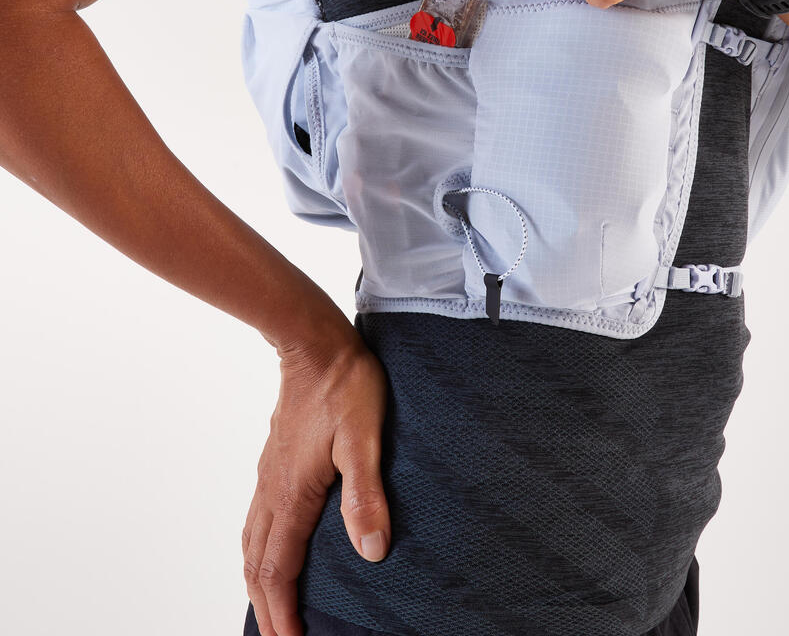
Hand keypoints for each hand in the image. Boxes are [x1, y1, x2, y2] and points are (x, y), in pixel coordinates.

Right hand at [242, 325, 391, 635]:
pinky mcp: (274, 459)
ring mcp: (269, 474)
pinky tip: (271, 545)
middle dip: (266, 608)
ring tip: (269, 606)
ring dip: (258, 580)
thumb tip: (372, 550)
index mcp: (294, 494)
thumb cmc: (345, 386)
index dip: (284, 613)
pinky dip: (258, 549)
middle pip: (258, 564)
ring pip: (253, 542)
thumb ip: (366, 493)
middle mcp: (274, 490)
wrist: (315, 343)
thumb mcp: (365, 438)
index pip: (280, 570)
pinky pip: (257, 518)